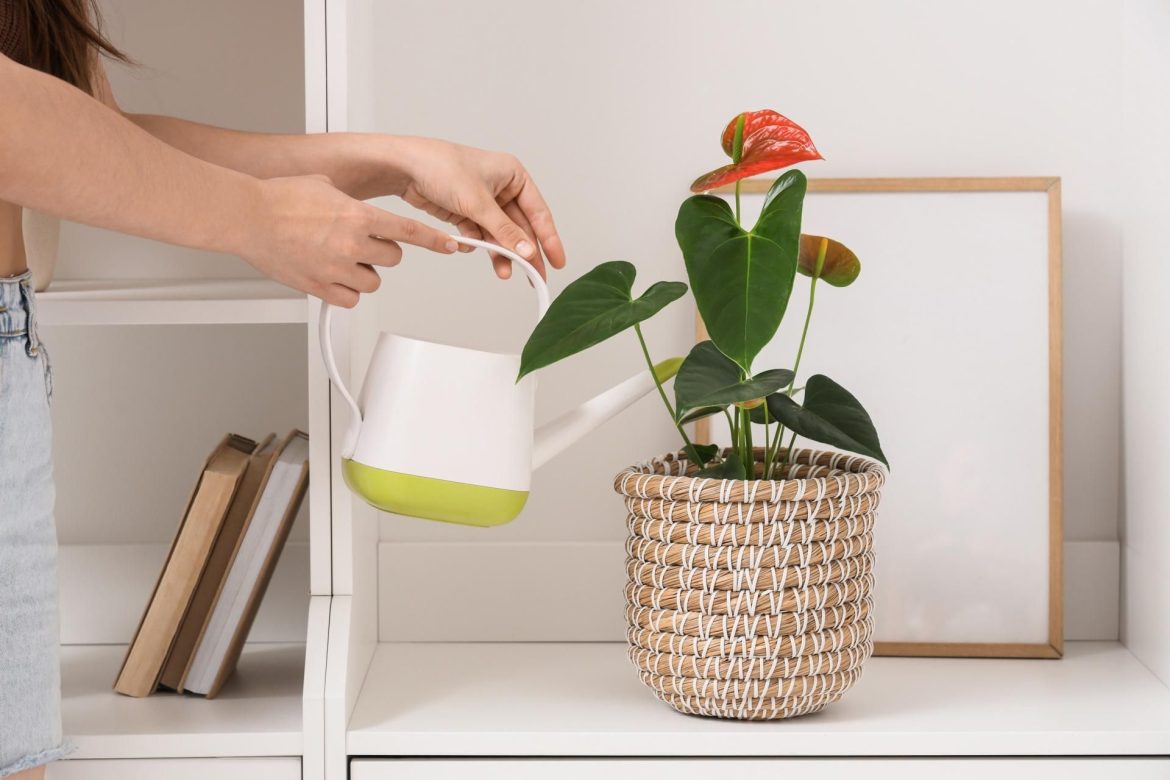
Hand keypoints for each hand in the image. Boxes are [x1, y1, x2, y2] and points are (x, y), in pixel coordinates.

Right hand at [243, 175, 457, 306]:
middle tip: (360, 245)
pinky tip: (332, 277)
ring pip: (373, 282)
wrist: (248, 217)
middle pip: (393, 259)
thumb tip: (360, 207)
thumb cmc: (280, 199)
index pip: (409, 231)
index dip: (434, 242)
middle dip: (381, 253)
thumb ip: (350, 200)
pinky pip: (350, 299)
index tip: (450, 247)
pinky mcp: (321, 288)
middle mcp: (353, 244)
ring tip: (340, 260)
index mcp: (359, 216)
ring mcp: (337, 269)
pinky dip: (345, 292)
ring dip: (363, 273)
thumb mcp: (326, 186)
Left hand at [395, 138, 565, 278]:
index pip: (539, 212)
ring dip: (500, 253)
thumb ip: (505, 231)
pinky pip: (480, 234)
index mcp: (513, 175)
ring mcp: (483, 200)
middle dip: (524, 252)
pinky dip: (477, 244)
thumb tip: (528, 252)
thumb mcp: (478, 203)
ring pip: (499, 234)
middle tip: (534, 277)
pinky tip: (469, 248)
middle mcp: (502, 187)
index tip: (557, 262)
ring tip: (503, 272)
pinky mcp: (466, 211)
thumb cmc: (441, 168)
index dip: (549, 239)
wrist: (402, 167)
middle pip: (520, 227)